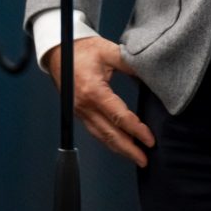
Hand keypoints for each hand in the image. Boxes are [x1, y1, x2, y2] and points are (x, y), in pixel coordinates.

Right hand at [47, 36, 154, 166]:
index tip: (150, 140)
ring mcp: (80, 112)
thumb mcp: (108, 50)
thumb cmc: (84, 49)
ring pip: (101, 136)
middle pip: (109, 134)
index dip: (136, 130)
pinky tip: (119, 145)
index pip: (119, 117)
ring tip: (136, 157)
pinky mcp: (79, 113)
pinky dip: (108, 140)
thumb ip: (129, 62)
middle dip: (128, 149)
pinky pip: (95, 131)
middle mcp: (85, 106)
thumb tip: (150, 73)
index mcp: (93, 91)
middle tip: (145, 160)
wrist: (59, 51)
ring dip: (119, 149)